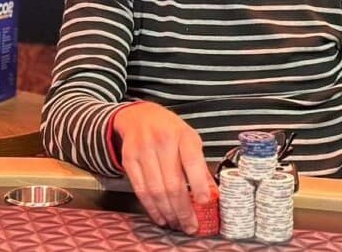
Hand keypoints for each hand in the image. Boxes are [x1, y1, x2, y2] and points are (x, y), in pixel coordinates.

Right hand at [112, 102, 212, 233]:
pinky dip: (151, 207)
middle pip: (172, 182)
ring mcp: (143, 150)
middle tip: (190, 225)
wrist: (139, 116)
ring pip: (156, 190)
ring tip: (177, 224)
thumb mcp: (190, 139)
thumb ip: (200, 166)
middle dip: (183, 209)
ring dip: (167, 212)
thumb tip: (212, 193)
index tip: (205, 202)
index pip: (191, 161)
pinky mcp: (129, 160)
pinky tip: (160, 216)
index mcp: (183, 135)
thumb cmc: (170, 130)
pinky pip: (140, 190)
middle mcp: (162, 141)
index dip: (198, 184)